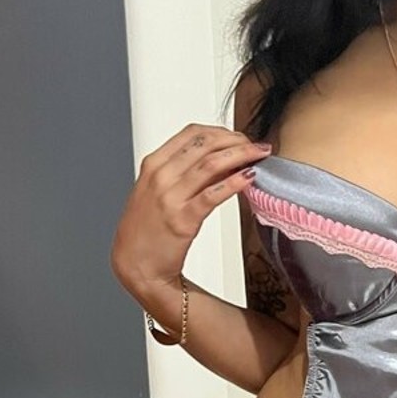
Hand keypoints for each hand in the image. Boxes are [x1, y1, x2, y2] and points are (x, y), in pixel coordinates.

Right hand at [110, 125, 272, 301]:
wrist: (136, 265)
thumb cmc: (147, 230)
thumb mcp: (158, 192)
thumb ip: (185, 174)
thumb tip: (222, 160)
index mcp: (154, 164)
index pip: (191, 134)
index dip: (220, 132)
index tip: (238, 137)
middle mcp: (161, 176)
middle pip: (205, 144)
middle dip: (236, 140)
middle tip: (255, 146)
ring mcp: (171, 197)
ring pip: (212, 164)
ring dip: (241, 155)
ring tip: (260, 155)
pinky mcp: (183, 219)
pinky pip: (213, 194)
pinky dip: (235, 182)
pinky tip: (249, 178)